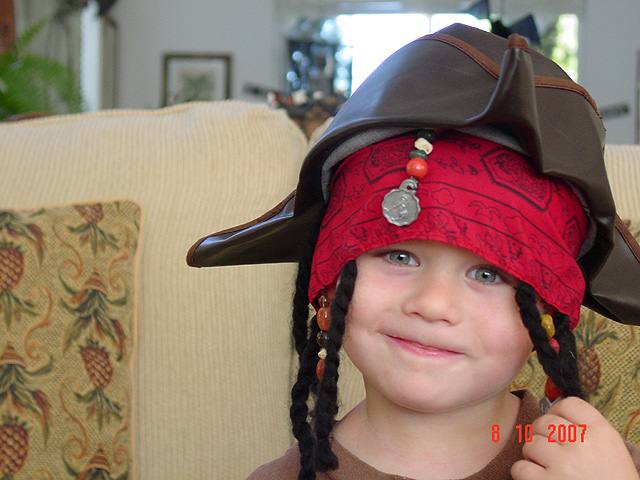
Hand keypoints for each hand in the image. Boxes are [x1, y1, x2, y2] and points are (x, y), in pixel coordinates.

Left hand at [511, 396, 639, 479]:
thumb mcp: (611, 450)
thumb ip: (587, 430)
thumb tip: (554, 413)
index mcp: (601, 433)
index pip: (570, 404)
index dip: (557, 411)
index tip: (556, 423)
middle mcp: (582, 444)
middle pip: (545, 422)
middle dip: (543, 436)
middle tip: (551, 451)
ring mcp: (564, 464)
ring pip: (530, 443)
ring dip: (534, 456)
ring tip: (548, 468)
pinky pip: (520, 467)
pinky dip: (525, 474)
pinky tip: (538, 479)